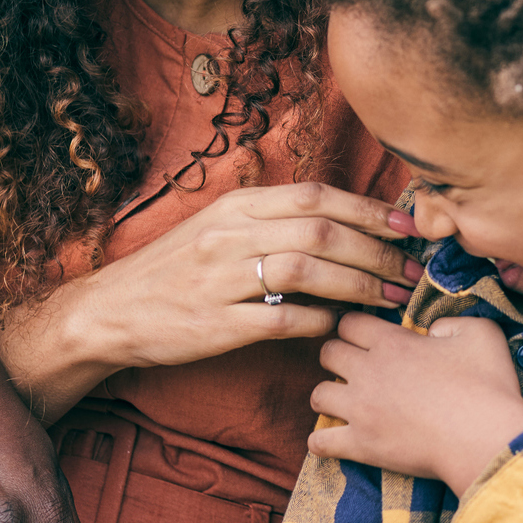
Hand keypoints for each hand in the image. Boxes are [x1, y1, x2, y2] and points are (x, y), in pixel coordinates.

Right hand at [0, 182, 423, 421]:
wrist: (110, 312)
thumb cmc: (179, 268)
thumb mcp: (222, 225)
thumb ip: (277, 218)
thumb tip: (348, 220)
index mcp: (238, 206)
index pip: (316, 196)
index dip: (367, 209)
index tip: (406, 225)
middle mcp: (231, 235)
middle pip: (321, 233)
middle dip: (376, 251)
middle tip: (411, 269)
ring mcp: (221, 280)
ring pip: (306, 272)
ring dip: (359, 285)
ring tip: (392, 298)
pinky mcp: (214, 324)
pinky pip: (279, 320)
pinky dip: (317, 321)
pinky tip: (340, 326)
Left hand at [309, 313, 522, 497]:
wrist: (485, 439)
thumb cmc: (487, 385)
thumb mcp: (481, 332)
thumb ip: (450, 322)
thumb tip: (432, 331)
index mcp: (393, 342)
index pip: (350, 321)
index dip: (356, 325)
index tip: (366, 335)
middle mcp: (368, 371)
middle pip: (327, 352)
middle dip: (337, 355)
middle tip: (355, 366)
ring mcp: (360, 410)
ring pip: (318, 395)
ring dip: (329, 395)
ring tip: (346, 402)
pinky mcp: (361, 445)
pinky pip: (319, 443)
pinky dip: (322, 442)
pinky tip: (335, 439)